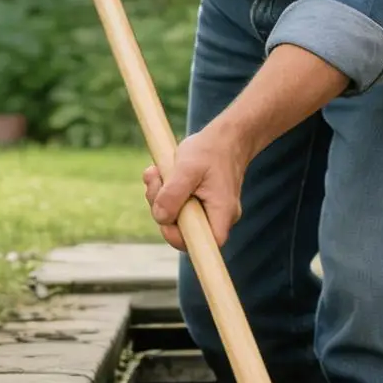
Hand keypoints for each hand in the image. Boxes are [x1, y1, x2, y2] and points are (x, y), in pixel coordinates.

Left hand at [143, 123, 249, 250]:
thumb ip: (173, 193)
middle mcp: (217, 217)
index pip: (204, 245)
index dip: (180, 239)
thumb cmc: (210, 150)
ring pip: (175, 218)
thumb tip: (160, 217)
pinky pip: (176, 207)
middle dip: (161, 208)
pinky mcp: (197, 204)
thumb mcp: (188, 167)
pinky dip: (164, 192)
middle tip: (156, 180)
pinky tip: (161, 173)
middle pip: (183, 231)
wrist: (226, 137)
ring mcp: (207, 212)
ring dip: (159, 196)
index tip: (165, 219)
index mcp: (222, 212)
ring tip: (158, 171)